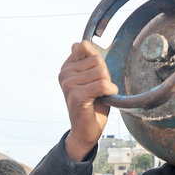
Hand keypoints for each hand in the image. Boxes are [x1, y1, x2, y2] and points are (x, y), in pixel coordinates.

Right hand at [59, 41, 117, 160]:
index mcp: (67, 67)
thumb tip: (75, 43)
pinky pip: (102, 85)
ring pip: (101, 72)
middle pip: (97, 60)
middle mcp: (65, 74)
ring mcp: (68, 84)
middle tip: (100, 90)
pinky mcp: (76, 96)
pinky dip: (109, 91)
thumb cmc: (93, 105)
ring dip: (107, 85)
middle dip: (105, 75)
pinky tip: (105, 98)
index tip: (96, 77)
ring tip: (100, 96)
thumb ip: (86, 61)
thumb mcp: (91, 79)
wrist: (87, 131)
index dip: (98, 61)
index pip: (86, 47)